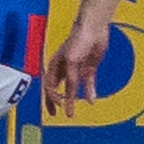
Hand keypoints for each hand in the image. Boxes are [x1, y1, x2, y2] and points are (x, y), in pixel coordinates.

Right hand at [41, 3, 113, 117]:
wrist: (94, 29)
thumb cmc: (78, 40)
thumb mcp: (71, 61)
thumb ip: (70, 79)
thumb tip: (71, 95)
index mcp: (55, 66)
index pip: (49, 86)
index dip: (52, 98)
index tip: (58, 106)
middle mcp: (64, 69)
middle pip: (56, 89)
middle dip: (55, 102)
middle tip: (55, 114)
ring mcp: (76, 69)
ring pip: (72, 89)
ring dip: (71, 101)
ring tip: (71, 113)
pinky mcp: (88, 68)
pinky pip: (87, 84)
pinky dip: (88, 92)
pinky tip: (91, 101)